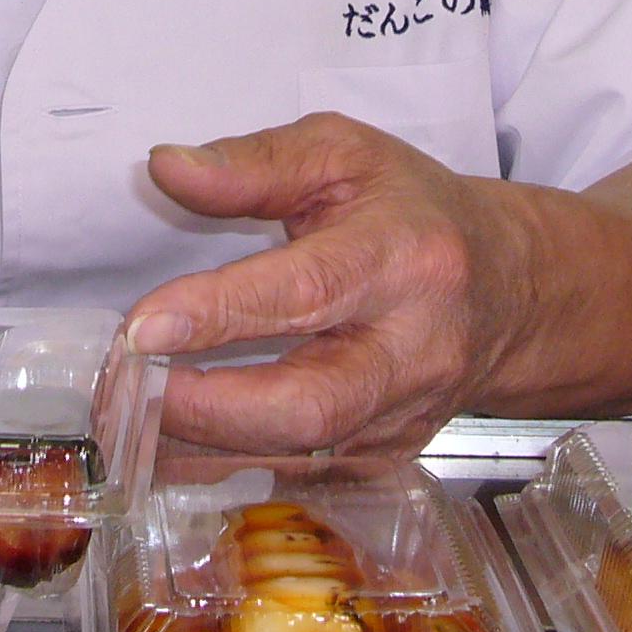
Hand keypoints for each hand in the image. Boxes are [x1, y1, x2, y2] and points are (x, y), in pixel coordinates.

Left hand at [119, 114, 525, 455]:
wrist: (508, 289)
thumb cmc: (414, 213)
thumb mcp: (343, 154)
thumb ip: (253, 162)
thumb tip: (165, 166)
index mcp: (404, 258)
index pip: (307, 293)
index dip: (220, 314)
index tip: (142, 327)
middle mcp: (412, 349)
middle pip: (309, 404)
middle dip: (205, 408)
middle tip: (123, 389)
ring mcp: (403, 417)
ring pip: (295, 455)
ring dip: (198, 446)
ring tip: (125, 416)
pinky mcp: (385, 459)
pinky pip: (297, 477)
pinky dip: (225, 467)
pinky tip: (170, 444)